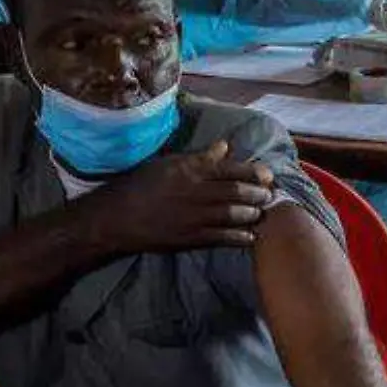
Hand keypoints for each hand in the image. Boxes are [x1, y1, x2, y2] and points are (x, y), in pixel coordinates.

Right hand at [83, 142, 275, 251]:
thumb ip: (199, 158)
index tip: (267, 173)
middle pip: (234, 191)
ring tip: (261, 212)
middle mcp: (193, 192)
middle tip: (270, 193)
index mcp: (188, 170)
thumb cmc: (139, 185)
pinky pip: (220, 238)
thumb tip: (225, 147)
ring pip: (231, 214)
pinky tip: (250, 236)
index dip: (251, 171)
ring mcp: (192, 217)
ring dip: (251, 213)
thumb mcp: (168, 164)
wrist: (116, 219)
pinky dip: (238, 237)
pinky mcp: (188, 239)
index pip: (228, 168)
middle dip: (257, 192)